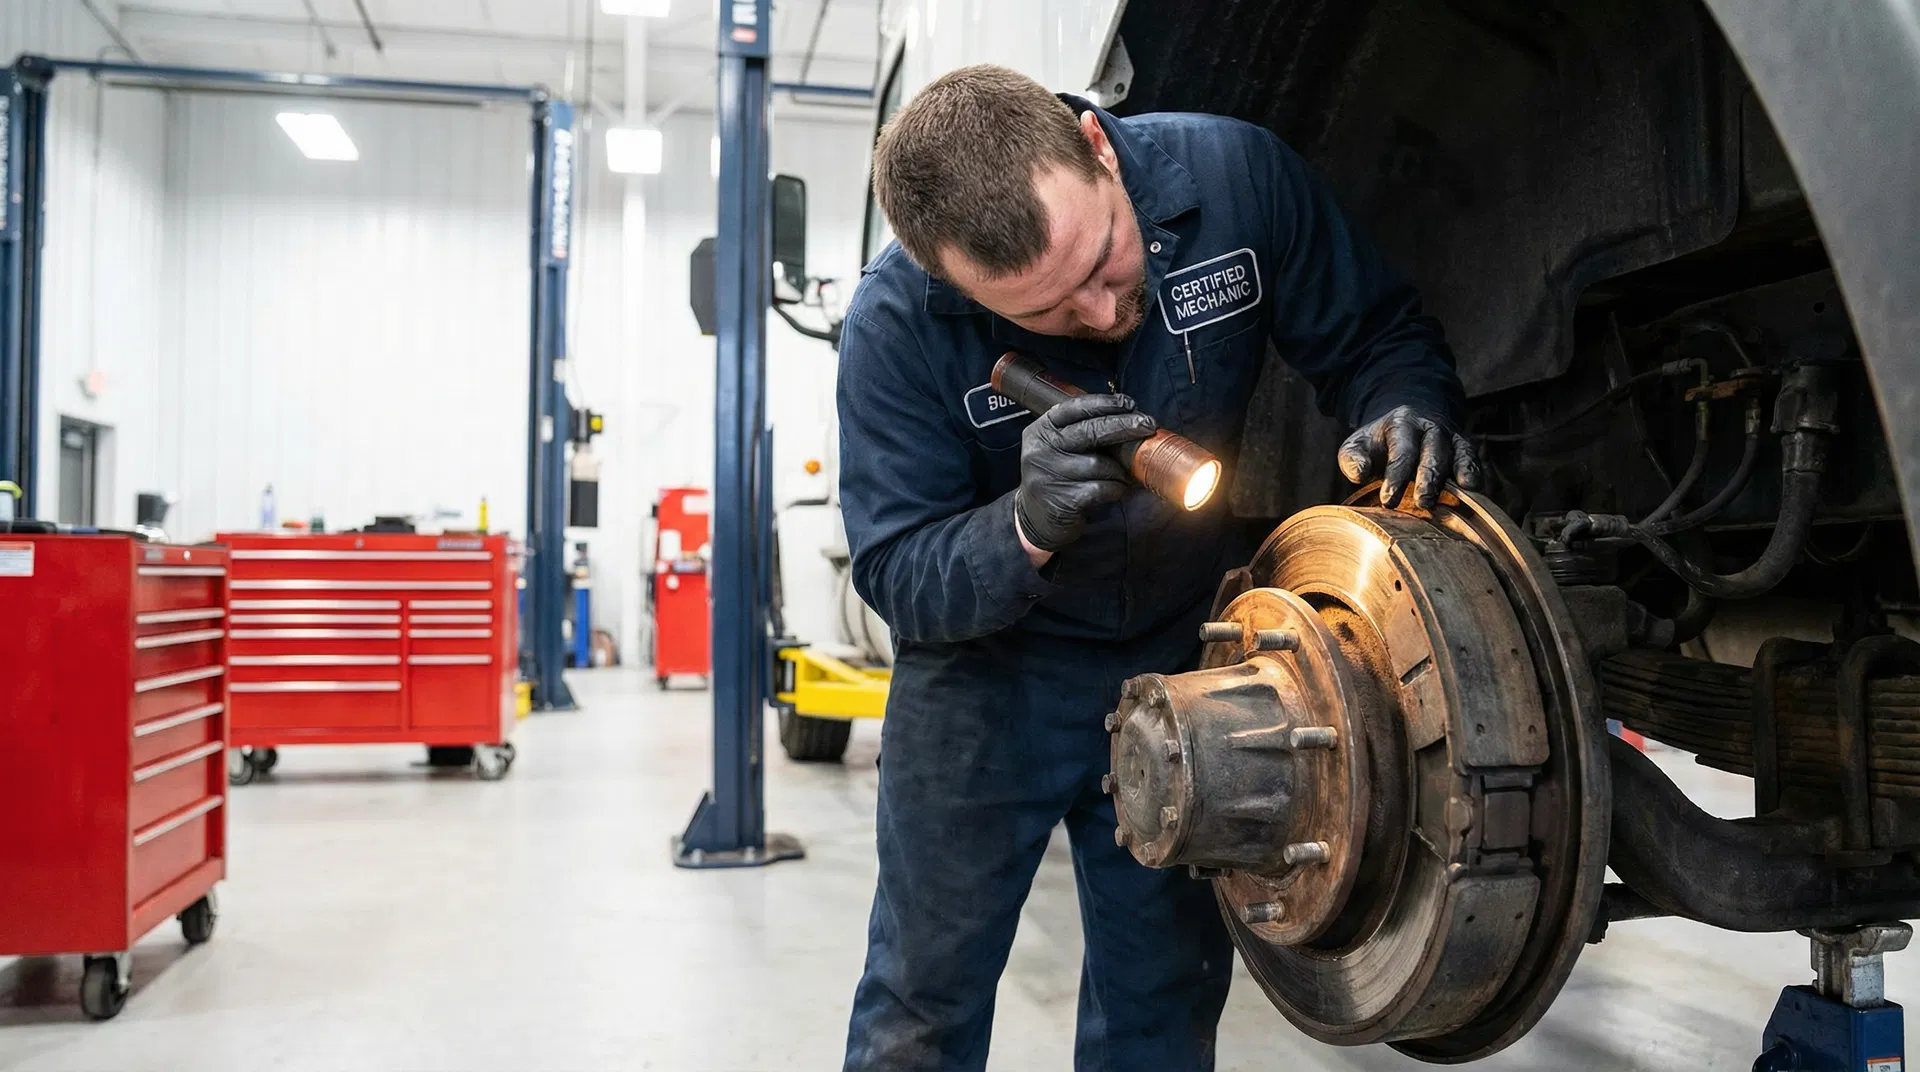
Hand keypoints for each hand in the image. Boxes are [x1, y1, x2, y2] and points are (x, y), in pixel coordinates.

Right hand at [1014, 394, 1157, 552]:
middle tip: (1147, 425)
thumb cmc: (1056, 477)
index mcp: (1042, 430)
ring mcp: (1049, 475)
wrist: (1035, 518)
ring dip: (1118, 470)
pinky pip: (1101, 488)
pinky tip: (1115, 490)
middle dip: (1124, 426)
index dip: (1105, 403)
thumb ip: (1082, 431)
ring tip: (1120, 475)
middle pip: (1091, 431)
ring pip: (1099, 464)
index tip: (1129, 404)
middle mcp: (1041, 449)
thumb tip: (1127, 417)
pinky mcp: (1062, 499)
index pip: (1075, 408)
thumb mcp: (1058, 448)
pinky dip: (1115, 489)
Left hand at [1337, 405, 1480, 509]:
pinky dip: (1476, 475)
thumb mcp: (1358, 444)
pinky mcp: (1464, 450)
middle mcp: (1431, 429)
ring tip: (1453, 502)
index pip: (1401, 451)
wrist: (1408, 423)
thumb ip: (1353, 459)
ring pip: (1458, 455)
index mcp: (1402, 423)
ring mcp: (1451, 438)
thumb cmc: (1379, 443)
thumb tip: (1359, 474)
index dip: (1395, 476)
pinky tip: (1474, 493)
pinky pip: (1472, 461)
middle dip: (1428, 478)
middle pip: (1433, 452)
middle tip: (1423, 502)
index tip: (1388, 500)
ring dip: (1455, 479)